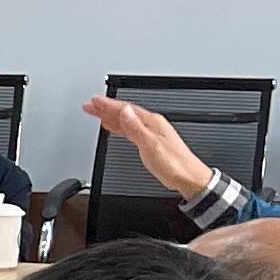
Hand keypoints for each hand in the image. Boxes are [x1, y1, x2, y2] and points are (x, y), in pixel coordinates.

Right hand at [83, 94, 208, 196]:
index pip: (125, 109)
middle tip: (90, 105)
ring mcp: (152, 133)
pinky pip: (130, 129)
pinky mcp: (150, 142)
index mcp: (152, 122)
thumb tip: (124, 112)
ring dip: (111, 116)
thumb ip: (136, 128)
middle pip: (125, 112)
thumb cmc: (175, 164)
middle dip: (106, 108)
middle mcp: (152, 125)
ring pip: (126, 120)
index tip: (94, 100)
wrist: (189, 178)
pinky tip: (115, 127)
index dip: (108, 104)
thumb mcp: (151, 145)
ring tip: (97, 113)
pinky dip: (119, 126)